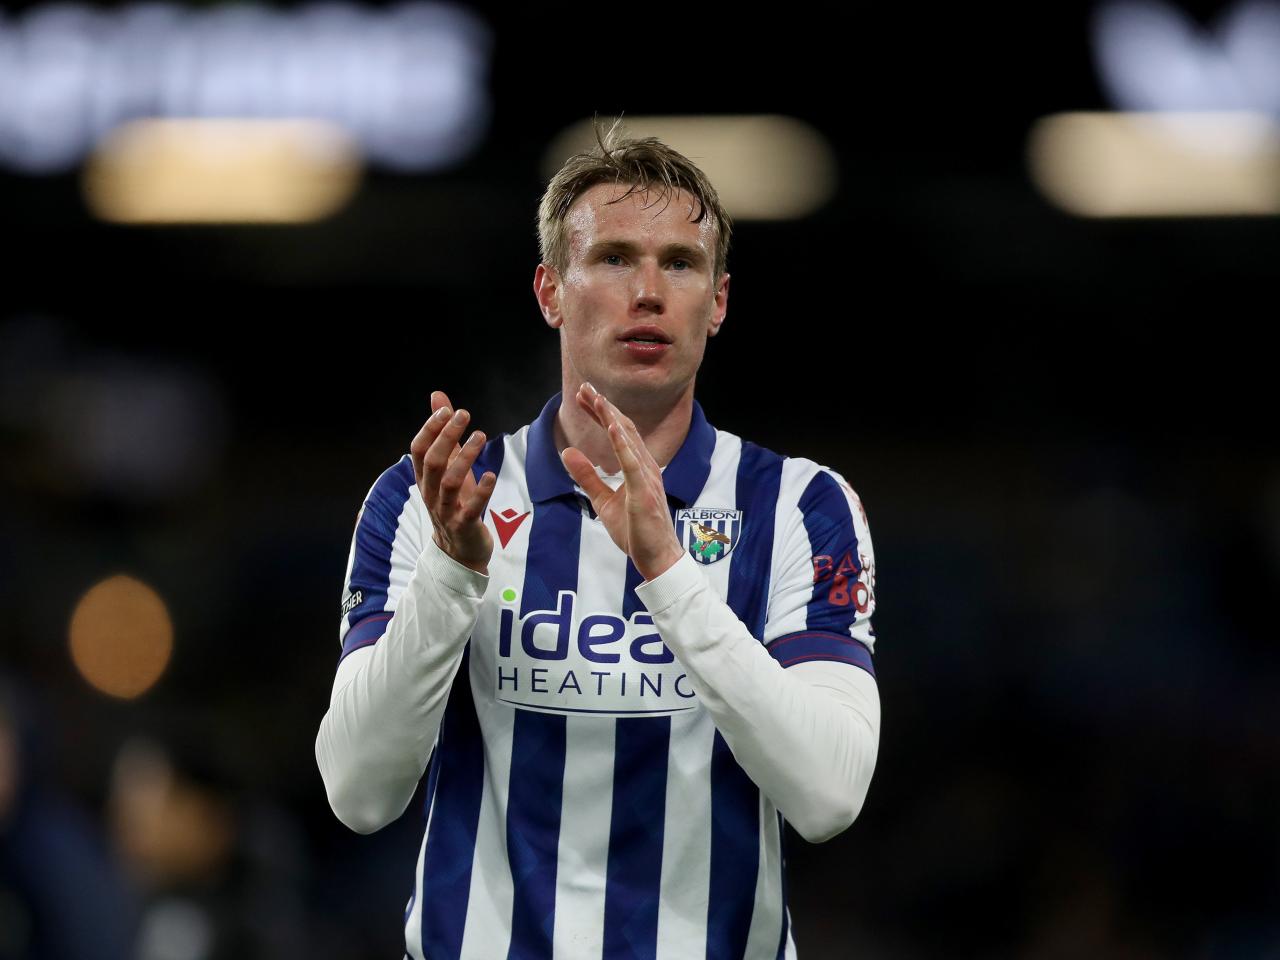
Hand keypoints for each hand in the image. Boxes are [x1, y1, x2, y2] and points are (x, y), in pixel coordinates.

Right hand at [409, 390, 496, 573]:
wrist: (460, 551)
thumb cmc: (456, 503)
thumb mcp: (449, 467)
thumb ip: (443, 434)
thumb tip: (438, 397)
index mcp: (424, 479)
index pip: (418, 450)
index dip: (430, 428)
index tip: (446, 409)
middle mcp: (431, 494)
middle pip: (432, 462)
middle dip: (446, 436)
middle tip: (464, 415)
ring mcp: (446, 511)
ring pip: (449, 482)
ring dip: (464, 457)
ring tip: (481, 436)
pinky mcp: (464, 526)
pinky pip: (470, 508)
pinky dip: (481, 491)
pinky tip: (491, 475)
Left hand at [560, 383, 685, 580]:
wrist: (656, 558)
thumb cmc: (635, 531)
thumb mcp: (603, 501)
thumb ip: (587, 476)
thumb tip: (567, 453)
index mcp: (637, 467)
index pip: (618, 432)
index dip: (600, 412)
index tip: (583, 397)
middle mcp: (645, 466)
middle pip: (623, 428)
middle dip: (603, 407)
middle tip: (584, 388)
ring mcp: (647, 478)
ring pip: (628, 440)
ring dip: (611, 417)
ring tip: (596, 398)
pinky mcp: (644, 492)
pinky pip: (633, 464)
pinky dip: (622, 444)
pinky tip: (611, 426)